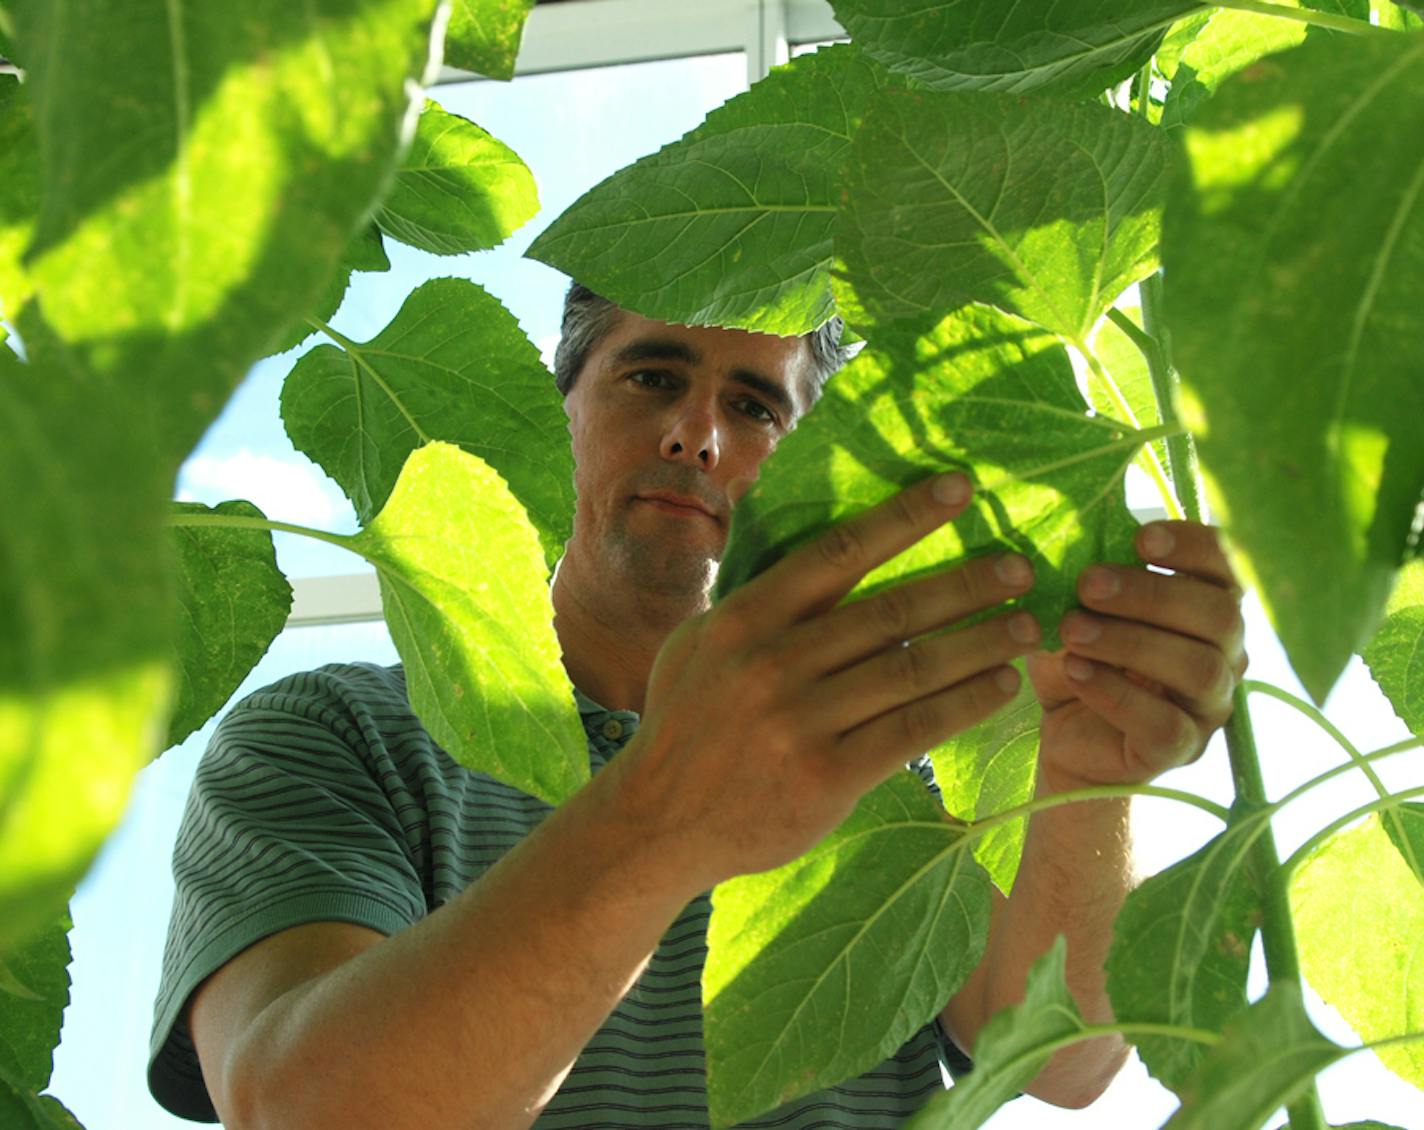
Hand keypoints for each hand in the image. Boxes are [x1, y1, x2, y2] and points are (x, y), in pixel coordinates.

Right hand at [605, 474, 1040, 892]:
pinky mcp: (826, 777)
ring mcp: (799, 721)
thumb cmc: (686, 724)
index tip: (961, 489)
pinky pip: (912, 731)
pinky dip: (964, 705)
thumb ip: (757, 604)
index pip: (839, 551)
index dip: (906, 517)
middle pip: (891, 610)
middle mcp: (773, 662)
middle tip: (1023, 566)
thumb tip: (821, 557)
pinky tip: (1000, 687)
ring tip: (1030, 626)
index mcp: (744, 618)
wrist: (656, 821)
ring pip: (912, 669)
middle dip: (967, 584)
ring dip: (981, 643)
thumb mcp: (698, 645)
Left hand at [1027, 521, 1246, 789]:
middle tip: (1088, 584)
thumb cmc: (1080, 657)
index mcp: (1208, 608)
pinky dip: (1116, 693)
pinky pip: (1164, 723)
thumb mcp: (1078, 608)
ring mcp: (1208, 706)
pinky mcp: (1179, 749)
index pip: (1230, 568)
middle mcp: (1225, 655)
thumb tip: (1069, 526)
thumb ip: (1088, 574)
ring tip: (1072, 629)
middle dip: (1152, 594)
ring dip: (1131, 642)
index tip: (1141, 536)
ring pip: (1198, 669)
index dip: (1195, 547)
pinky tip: (1076, 671)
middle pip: (1220, 617)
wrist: (1064, 734)